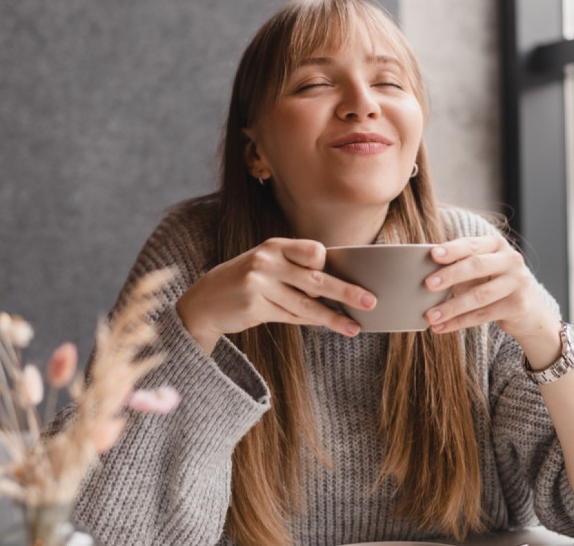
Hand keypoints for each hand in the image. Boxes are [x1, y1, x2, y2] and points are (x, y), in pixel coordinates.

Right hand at [176, 238, 375, 353]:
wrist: (203, 302)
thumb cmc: (243, 282)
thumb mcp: (265, 266)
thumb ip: (295, 270)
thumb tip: (335, 285)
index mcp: (274, 246)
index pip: (313, 251)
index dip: (329, 264)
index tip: (344, 273)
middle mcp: (267, 262)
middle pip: (316, 279)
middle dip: (346, 291)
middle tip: (370, 301)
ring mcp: (259, 285)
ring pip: (307, 304)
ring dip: (333, 317)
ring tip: (354, 327)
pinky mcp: (255, 307)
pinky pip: (292, 317)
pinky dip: (311, 322)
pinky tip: (328, 325)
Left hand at [422, 236, 557, 351]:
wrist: (530, 309)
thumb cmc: (495, 284)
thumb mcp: (481, 270)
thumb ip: (459, 267)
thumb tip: (426, 275)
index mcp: (497, 245)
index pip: (472, 244)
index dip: (452, 249)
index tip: (433, 255)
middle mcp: (511, 260)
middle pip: (477, 266)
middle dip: (450, 275)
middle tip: (427, 284)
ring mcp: (518, 283)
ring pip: (479, 295)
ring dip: (452, 307)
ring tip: (430, 315)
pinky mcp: (518, 306)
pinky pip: (483, 315)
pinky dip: (459, 322)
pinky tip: (442, 327)